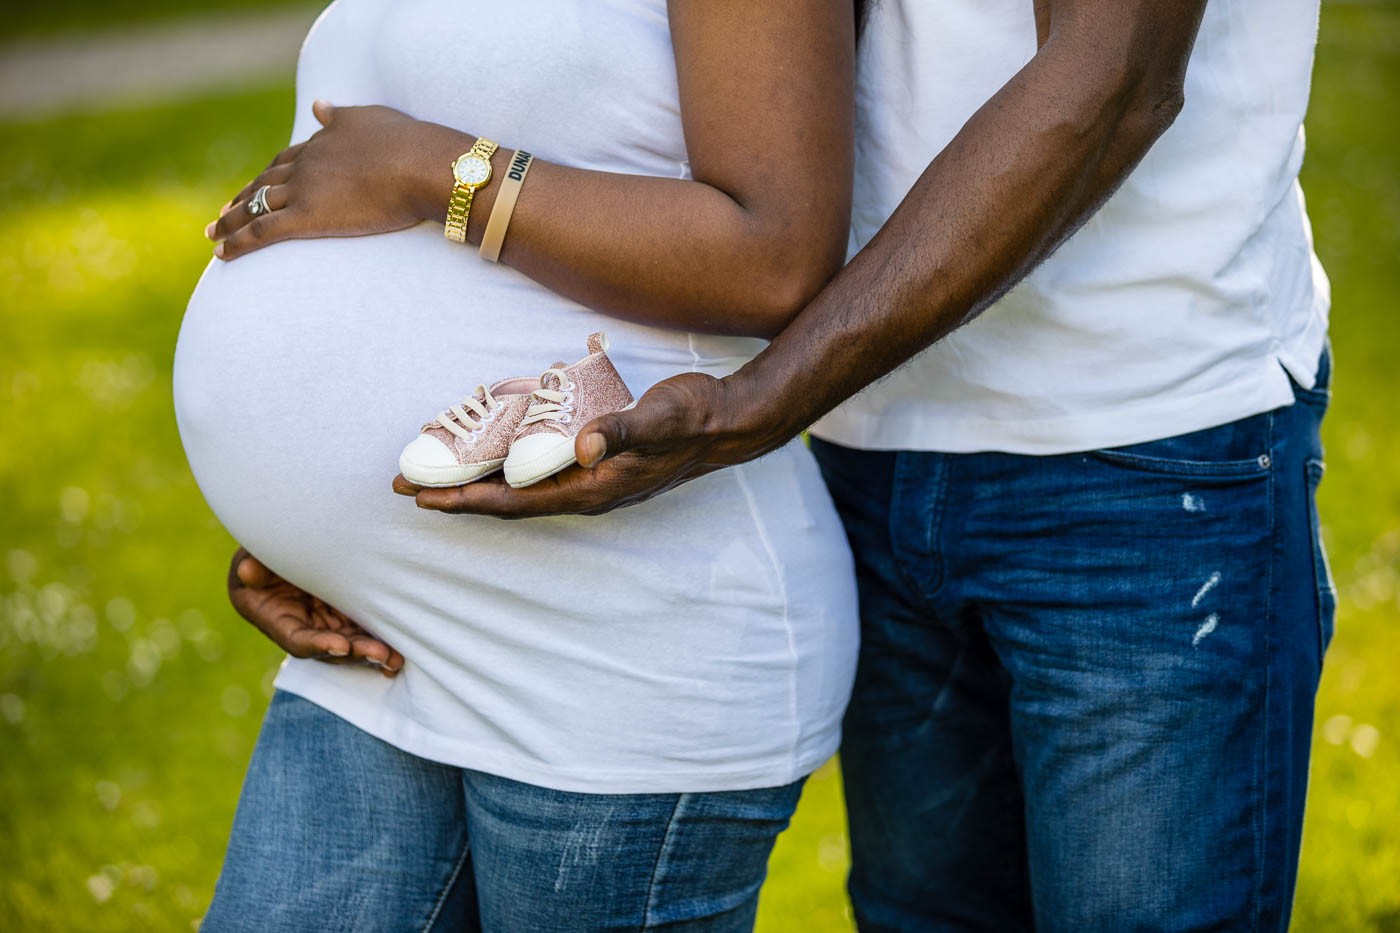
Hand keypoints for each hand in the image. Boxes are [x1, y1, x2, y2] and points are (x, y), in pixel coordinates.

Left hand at [206, 100, 457, 260]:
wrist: (419, 166)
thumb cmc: (407, 144)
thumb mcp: (370, 119)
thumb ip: (340, 116)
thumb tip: (318, 105)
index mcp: (320, 143)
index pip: (286, 160)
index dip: (267, 174)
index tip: (255, 185)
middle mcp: (305, 165)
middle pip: (264, 183)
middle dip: (241, 197)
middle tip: (222, 212)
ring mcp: (303, 191)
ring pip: (255, 207)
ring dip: (230, 221)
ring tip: (214, 232)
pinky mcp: (307, 218)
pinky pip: (262, 232)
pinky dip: (238, 242)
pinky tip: (221, 253)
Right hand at [228, 547, 402, 675]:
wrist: (286, 545)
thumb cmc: (264, 550)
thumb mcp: (252, 555)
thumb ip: (252, 565)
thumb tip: (248, 571)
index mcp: (274, 619)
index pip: (296, 639)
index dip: (318, 645)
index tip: (340, 647)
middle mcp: (302, 629)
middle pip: (330, 648)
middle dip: (356, 653)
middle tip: (381, 654)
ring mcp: (326, 623)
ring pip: (351, 643)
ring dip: (373, 651)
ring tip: (396, 657)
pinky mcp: (345, 614)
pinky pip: (363, 628)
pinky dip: (381, 638)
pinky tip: (401, 648)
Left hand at [394, 371, 788, 517]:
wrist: (727, 421)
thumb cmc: (692, 419)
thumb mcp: (657, 419)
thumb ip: (620, 430)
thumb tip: (581, 443)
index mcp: (590, 489)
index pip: (514, 502)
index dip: (465, 501)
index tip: (421, 498)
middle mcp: (585, 490)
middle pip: (506, 499)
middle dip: (456, 493)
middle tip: (405, 483)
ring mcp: (590, 477)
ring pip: (520, 484)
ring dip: (476, 479)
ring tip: (435, 467)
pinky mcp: (594, 459)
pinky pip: (538, 466)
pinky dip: (506, 461)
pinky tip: (491, 445)